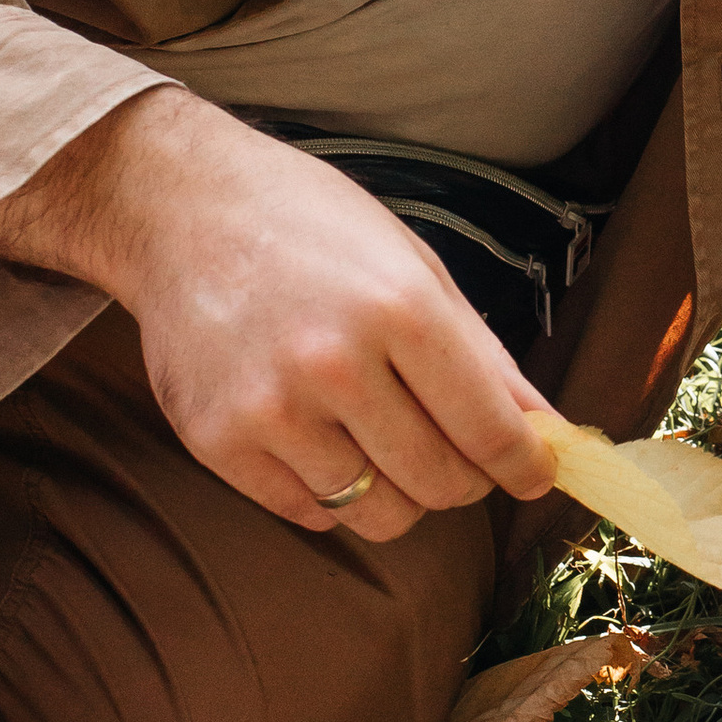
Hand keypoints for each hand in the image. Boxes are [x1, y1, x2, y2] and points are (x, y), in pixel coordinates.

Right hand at [51, 95, 559, 539]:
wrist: (178, 207)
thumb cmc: (310, 225)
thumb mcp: (414, 264)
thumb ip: (483, 355)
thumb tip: (544, 429)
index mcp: (400, 309)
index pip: (490, 432)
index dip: (526, 467)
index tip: (536, 475)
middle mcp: (336, 365)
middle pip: (439, 483)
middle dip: (464, 478)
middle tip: (453, 446)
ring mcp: (269, 409)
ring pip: (376, 512)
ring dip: (397, 491)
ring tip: (381, 438)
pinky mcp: (216, 441)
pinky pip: (306, 513)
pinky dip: (329, 493)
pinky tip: (322, 440)